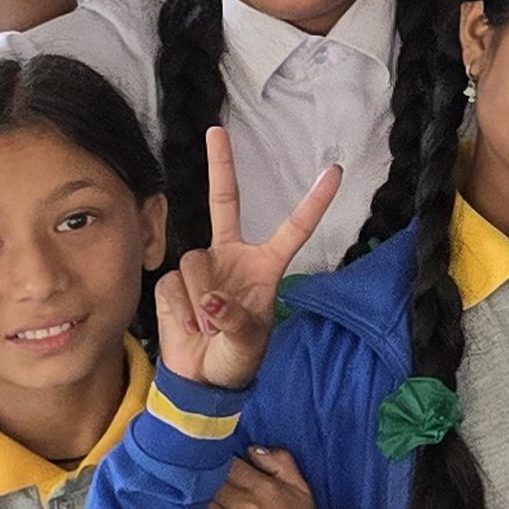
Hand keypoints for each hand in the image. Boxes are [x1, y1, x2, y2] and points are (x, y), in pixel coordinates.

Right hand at [150, 130, 337, 391]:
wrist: (200, 379)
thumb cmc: (235, 358)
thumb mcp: (247, 345)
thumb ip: (235, 321)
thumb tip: (214, 300)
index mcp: (264, 266)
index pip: (294, 229)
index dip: (314, 202)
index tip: (335, 171)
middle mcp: (232, 256)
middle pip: (226, 201)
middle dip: (220, 165)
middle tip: (217, 129)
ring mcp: (203, 265)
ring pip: (195, 263)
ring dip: (200, 302)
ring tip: (207, 326)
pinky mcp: (173, 280)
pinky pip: (174, 286)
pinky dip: (180, 311)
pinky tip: (188, 326)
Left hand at [193, 445, 345, 508]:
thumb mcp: (304, 491)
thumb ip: (282, 463)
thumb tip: (252, 449)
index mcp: (265, 487)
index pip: (226, 465)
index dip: (208, 464)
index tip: (197, 466)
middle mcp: (250, 505)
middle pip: (210, 485)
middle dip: (195, 483)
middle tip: (181, 484)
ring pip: (203, 507)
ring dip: (189, 505)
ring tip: (178, 504)